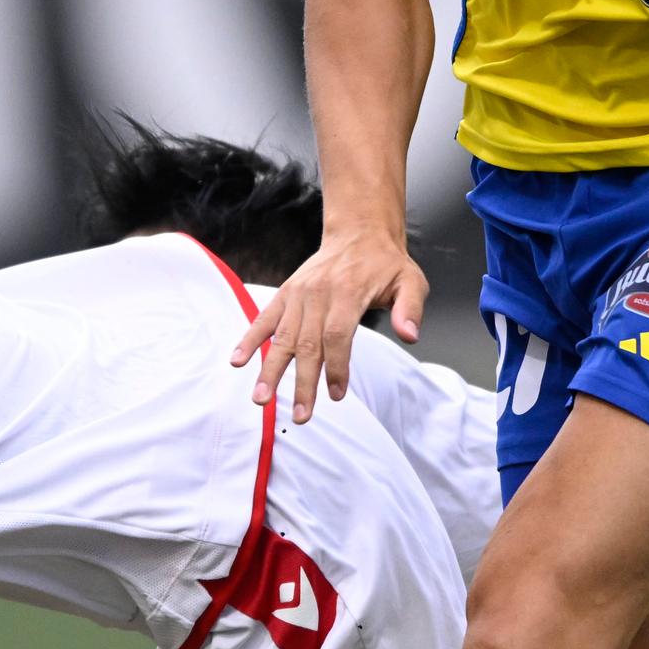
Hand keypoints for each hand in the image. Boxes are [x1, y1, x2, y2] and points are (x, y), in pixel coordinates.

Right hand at [229, 232, 427, 423]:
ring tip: (261, 399)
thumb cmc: (385, 264)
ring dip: (270, 370)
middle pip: (307, 344)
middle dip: (302, 383)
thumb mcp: (411, 281)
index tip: (335, 395)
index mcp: (348, 292)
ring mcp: (298, 295)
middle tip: (300, 416)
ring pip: (282, 337)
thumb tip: (410, 336)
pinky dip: (249, 340)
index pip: (336, 336)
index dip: (335, 367)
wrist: (359, 233)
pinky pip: (264, 319)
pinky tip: (237, 361)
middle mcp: (318, 294)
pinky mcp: (286, 294)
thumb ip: (411, 309)